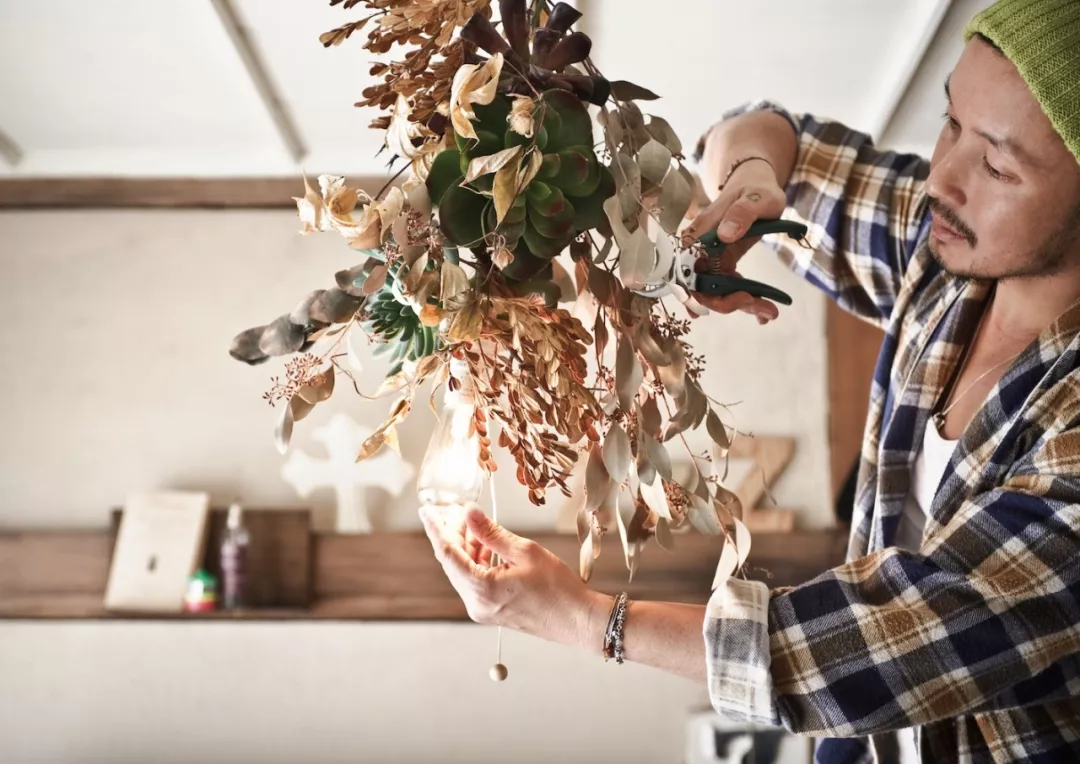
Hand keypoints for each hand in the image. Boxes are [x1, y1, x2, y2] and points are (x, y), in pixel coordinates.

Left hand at [419, 504, 606, 645]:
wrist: (577, 621)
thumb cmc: (558, 588)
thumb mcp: (525, 551)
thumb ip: (492, 533)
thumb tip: (470, 514)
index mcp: (482, 589)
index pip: (448, 553)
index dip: (436, 529)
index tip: (426, 512)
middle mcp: (476, 604)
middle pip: (453, 563)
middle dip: (455, 536)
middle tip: (461, 512)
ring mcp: (483, 610)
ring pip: (463, 572)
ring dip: (468, 548)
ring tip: (478, 526)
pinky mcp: (492, 611)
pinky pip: (475, 582)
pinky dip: (477, 562)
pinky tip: (487, 546)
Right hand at [685, 138, 787, 321]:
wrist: (756, 184)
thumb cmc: (756, 189)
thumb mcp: (757, 198)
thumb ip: (742, 213)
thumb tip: (725, 234)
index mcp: (699, 235)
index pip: (688, 273)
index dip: (704, 296)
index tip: (739, 298)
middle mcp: (698, 250)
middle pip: (700, 290)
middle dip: (729, 304)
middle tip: (763, 308)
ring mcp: (709, 259)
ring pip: (715, 294)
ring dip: (741, 306)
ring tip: (770, 312)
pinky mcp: (721, 264)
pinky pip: (726, 289)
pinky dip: (744, 301)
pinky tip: (764, 311)